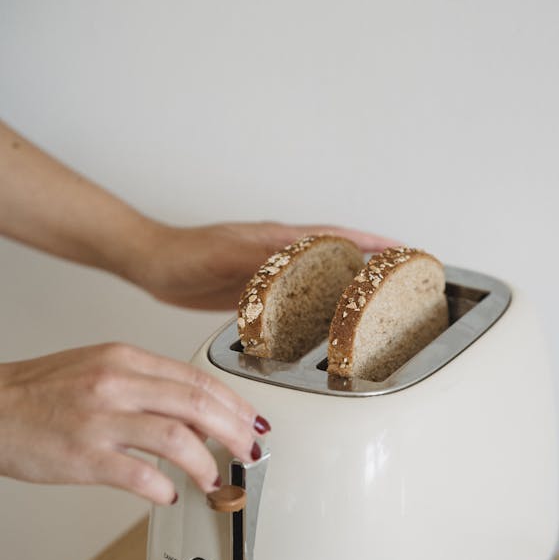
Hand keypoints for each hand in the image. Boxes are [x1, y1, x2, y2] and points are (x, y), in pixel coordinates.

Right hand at [0, 343, 269, 503]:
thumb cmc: (42, 393)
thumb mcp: (99, 368)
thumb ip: (146, 384)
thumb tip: (195, 411)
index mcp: (124, 359)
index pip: (196, 378)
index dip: (234, 403)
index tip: (252, 421)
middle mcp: (116, 384)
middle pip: (196, 404)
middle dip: (233, 431)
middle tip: (249, 451)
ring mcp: (100, 420)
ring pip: (177, 439)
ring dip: (206, 463)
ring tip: (213, 479)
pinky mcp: (83, 456)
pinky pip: (139, 475)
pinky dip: (163, 488)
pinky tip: (168, 494)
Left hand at [130, 220, 401, 310]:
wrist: (152, 265)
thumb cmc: (185, 256)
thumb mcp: (230, 257)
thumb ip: (267, 259)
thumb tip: (308, 257)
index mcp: (281, 241)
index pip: (340, 238)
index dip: (375, 246)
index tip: (405, 251)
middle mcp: (281, 253)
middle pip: (339, 256)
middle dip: (373, 266)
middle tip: (404, 281)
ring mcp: (271, 272)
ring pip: (321, 278)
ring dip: (348, 286)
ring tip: (376, 304)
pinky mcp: (257, 291)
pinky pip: (299, 297)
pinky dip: (318, 305)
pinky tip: (325, 321)